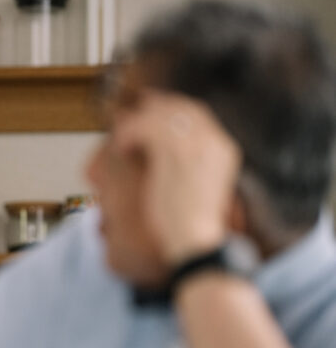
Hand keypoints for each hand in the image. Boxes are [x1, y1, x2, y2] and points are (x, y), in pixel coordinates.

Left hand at [112, 90, 240, 264]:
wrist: (196, 242)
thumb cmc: (193, 224)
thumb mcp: (199, 187)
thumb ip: (190, 164)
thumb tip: (166, 154)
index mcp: (224, 148)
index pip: (198, 112)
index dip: (172, 106)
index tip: (153, 108)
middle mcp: (213, 142)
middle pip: (180, 107)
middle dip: (153, 107)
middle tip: (131, 113)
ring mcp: (194, 146)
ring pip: (160, 115)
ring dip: (136, 123)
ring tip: (123, 139)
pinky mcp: (173, 155)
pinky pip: (146, 128)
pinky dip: (130, 133)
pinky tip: (122, 147)